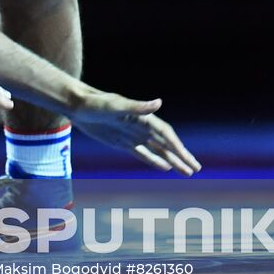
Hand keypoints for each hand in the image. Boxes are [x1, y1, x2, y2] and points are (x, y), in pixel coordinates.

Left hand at [66, 91, 200, 174]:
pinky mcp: (122, 143)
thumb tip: (159, 103)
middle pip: (166, 144)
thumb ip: (137, 107)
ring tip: (186, 171)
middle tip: (196, 168)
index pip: (165, 134)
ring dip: (172, 160)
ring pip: (158, 151)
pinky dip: (154, 161)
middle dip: (181, 156)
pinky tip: (165, 168)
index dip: (178, 146)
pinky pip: (143, 154)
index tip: (188, 159)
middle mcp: (141, 127)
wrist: (78, 106)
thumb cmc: (96, 103)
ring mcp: (133, 136)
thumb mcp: (114, 106)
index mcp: (143, 117)